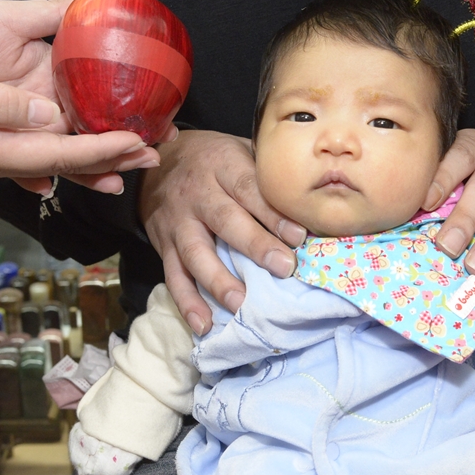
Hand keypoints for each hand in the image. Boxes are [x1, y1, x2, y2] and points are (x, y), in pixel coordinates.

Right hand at [0, 53, 159, 186]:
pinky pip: (28, 153)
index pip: (63, 152)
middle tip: (154, 154)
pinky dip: (59, 152)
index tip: (141, 144)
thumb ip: (1, 105)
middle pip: (66, 162)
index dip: (106, 149)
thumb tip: (48, 115)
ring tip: (128, 155)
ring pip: (51, 159)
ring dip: (92, 157)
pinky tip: (72, 157)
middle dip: (111, 160)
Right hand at [137, 130, 307, 334]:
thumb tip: (314, 199)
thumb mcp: (239, 150)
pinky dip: (187, 302)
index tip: (299, 236)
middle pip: (226, 220)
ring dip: (218, 280)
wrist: (160, 164)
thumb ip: (267, 173)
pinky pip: (173, 276)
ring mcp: (178, 222)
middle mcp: (197, 193)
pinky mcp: (164, 246)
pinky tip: (203, 324)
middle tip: (284, 268)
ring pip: (196, 253)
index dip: (273, 214)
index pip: (249, 189)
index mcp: (222, 166)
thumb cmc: (215, 160)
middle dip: (255, 246)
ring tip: (240, 303)